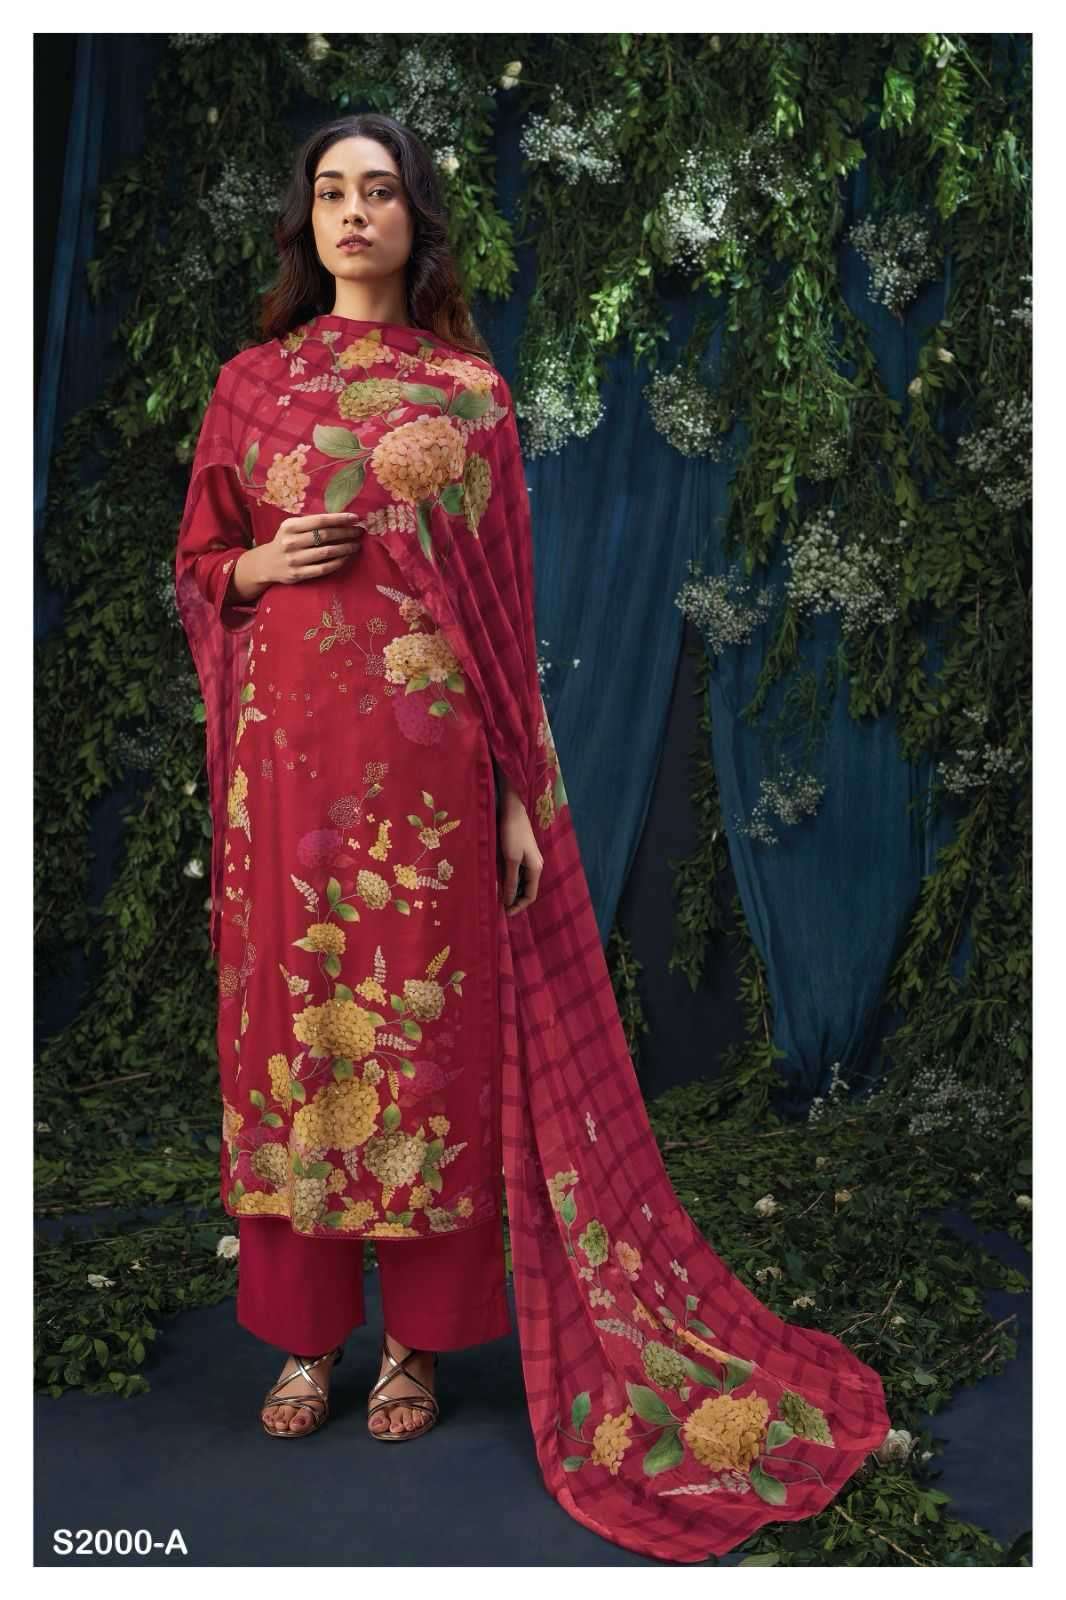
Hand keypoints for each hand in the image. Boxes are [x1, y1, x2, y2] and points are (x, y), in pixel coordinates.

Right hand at [245, 512, 365, 592]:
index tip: (355, 518)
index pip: (320, 520)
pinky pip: (323, 568)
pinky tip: (347, 558)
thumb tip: (342, 519)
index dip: (339, 518)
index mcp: (290, 526)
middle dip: (346, 533)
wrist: (266, 563)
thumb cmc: (285, 541)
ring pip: (326, 552)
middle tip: (359, 532)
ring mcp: (294, 559)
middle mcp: (291, 541)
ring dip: (345, 548)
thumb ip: (311, 523)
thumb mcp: (291, 528)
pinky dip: (338, 562)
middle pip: (325, 535)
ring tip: (356, 545)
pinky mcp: (298, 574)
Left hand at [498, 791, 542, 914]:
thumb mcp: (510, 860)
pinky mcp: (521, 853)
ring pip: (520, 882)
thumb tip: (508, 901)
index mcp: (536, 869)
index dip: (518, 906)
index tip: (505, 913)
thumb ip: (510, 881)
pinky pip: (516, 872)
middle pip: (526, 890)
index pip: (530, 896)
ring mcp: (528, 860)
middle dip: (514, 899)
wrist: (512, 809)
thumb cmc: (512, 834)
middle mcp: (535, 866)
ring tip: (496, 895)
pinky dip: (508, 879)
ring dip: (510, 890)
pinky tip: (498, 881)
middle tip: (498, 906)